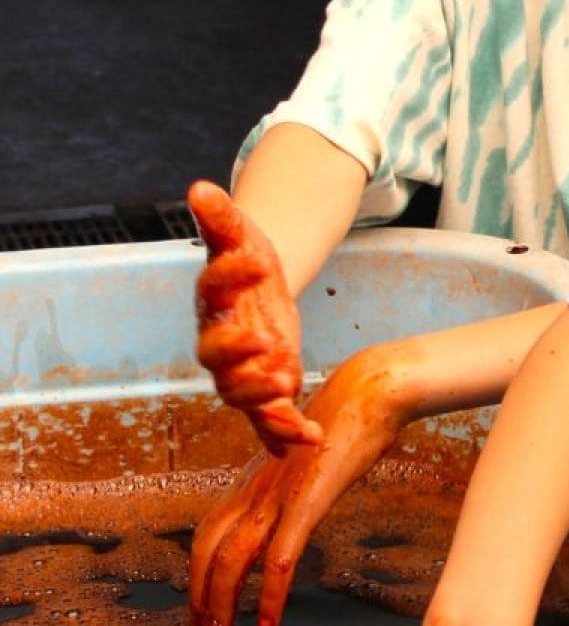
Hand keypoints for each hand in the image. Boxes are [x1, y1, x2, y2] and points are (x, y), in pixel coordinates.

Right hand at [188, 179, 322, 454]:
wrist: (257, 286)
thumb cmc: (244, 260)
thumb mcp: (242, 234)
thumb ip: (221, 216)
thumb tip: (201, 187)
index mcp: (213, 299)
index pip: (212, 289)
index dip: (229, 276)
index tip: (256, 262)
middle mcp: (218, 340)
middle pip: (214, 358)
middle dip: (238, 356)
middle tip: (268, 344)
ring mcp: (239, 368)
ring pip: (238, 394)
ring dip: (261, 397)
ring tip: (288, 387)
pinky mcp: (263, 386)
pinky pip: (266, 418)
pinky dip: (284, 432)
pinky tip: (311, 438)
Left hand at [188, 350, 407, 625]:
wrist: (368, 393)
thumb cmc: (346, 422)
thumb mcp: (308, 457)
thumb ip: (295, 482)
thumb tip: (299, 503)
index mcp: (254, 479)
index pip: (208, 531)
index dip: (198, 572)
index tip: (201, 604)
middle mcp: (255, 489)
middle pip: (207, 550)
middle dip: (200, 595)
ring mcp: (278, 495)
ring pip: (232, 559)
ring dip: (223, 603)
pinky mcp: (306, 502)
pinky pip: (279, 558)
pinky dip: (269, 594)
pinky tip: (270, 620)